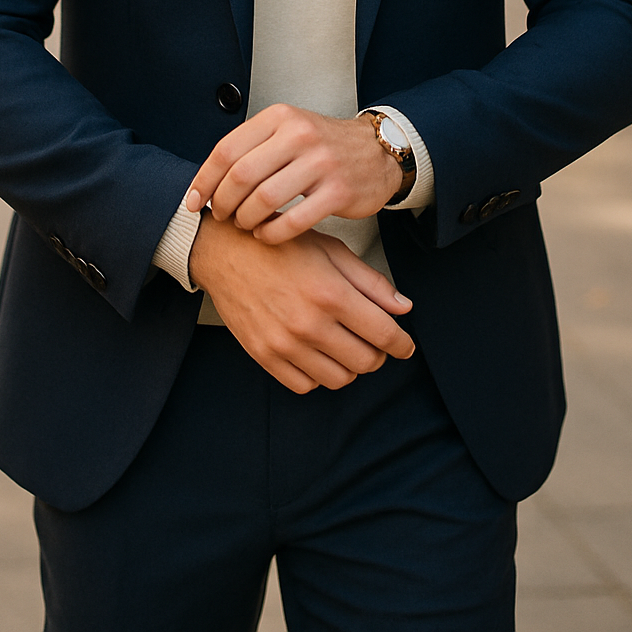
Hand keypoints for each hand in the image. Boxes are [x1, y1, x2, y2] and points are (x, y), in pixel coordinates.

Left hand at [186, 103, 403, 243]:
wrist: (377, 151)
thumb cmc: (323, 145)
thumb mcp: (287, 130)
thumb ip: (251, 147)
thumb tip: (206, 179)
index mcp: (279, 118)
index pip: (227, 149)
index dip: (204, 180)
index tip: (193, 201)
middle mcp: (299, 135)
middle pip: (241, 175)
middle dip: (223, 202)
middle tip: (220, 216)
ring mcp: (321, 163)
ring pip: (264, 199)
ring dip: (246, 219)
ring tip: (244, 225)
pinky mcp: (338, 191)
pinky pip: (293, 221)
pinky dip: (272, 233)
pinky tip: (266, 234)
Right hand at [188, 213, 413, 392]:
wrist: (225, 251)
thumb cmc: (282, 245)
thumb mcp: (331, 250)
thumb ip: (370, 282)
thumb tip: (403, 308)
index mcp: (331, 293)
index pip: (384, 334)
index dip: (402, 344)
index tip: (405, 346)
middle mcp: (310, 324)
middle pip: (366, 362)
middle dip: (378, 354)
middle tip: (372, 340)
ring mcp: (285, 344)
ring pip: (338, 379)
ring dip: (349, 366)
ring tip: (344, 345)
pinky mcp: (264, 356)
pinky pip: (305, 385)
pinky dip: (318, 375)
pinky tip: (317, 353)